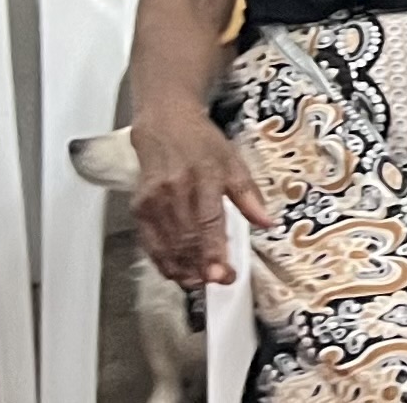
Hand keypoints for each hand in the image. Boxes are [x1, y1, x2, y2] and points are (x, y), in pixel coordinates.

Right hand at [132, 112, 276, 288]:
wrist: (164, 125)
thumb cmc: (202, 144)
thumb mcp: (234, 162)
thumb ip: (249, 195)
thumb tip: (267, 223)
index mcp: (204, 176)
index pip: (208, 221)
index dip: (214, 252)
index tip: (223, 275)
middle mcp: (175, 189)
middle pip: (187, 239)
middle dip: (202, 267)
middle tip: (218, 281)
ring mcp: (153, 200)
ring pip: (167, 245)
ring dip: (184, 269)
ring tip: (200, 281)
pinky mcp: (139, 208)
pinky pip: (150, 243)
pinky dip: (164, 262)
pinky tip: (178, 271)